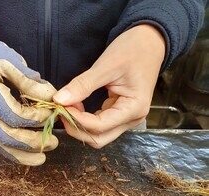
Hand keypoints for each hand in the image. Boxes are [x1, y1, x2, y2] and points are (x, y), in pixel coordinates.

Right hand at [0, 22, 57, 165]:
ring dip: (22, 156)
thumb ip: (30, 81)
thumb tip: (52, 98)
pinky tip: (25, 155)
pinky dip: (10, 153)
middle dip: (33, 143)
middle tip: (53, 142)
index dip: (36, 118)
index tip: (50, 114)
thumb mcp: (9, 60)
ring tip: (42, 158)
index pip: (14, 115)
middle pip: (7, 136)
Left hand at [53, 25, 165, 147]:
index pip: (100, 126)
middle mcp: (132, 119)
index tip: (61, 107)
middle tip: (61, 112)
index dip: (78, 120)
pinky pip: (100, 125)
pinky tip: (76, 106)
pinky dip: (85, 120)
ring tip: (67, 107)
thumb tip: (60, 99)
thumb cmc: (133, 50)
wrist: (149, 41)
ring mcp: (126, 119)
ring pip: (99, 135)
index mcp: (134, 108)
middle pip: (99, 139)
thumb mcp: (106, 65)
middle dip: (77, 129)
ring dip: (80, 126)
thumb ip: (83, 85)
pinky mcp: (119, 114)